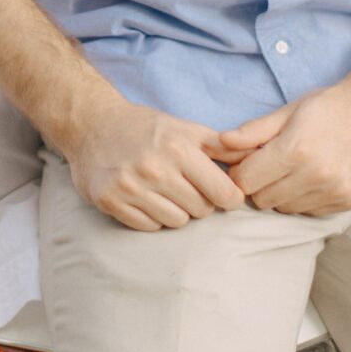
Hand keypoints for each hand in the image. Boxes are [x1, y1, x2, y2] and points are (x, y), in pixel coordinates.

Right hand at [54, 89, 246, 231]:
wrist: (91, 124)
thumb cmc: (144, 127)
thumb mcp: (184, 128)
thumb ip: (221, 146)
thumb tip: (258, 156)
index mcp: (178, 148)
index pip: (225, 194)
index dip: (228, 196)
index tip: (221, 191)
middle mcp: (155, 168)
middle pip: (202, 211)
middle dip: (199, 201)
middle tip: (184, 185)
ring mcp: (130, 187)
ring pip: (177, 223)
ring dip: (175, 211)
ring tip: (163, 191)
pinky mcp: (110, 201)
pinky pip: (150, 227)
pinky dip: (152, 217)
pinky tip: (144, 197)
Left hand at [220, 57, 350, 215]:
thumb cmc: (329, 106)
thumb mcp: (288, 110)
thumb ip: (253, 131)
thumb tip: (220, 144)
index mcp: (296, 149)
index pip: (246, 181)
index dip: (240, 172)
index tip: (245, 162)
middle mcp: (317, 175)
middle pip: (263, 199)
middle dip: (259, 184)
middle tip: (268, 165)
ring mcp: (336, 192)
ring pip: (286, 209)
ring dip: (282, 194)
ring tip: (292, 170)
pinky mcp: (350, 202)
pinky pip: (311, 212)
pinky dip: (305, 199)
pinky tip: (312, 178)